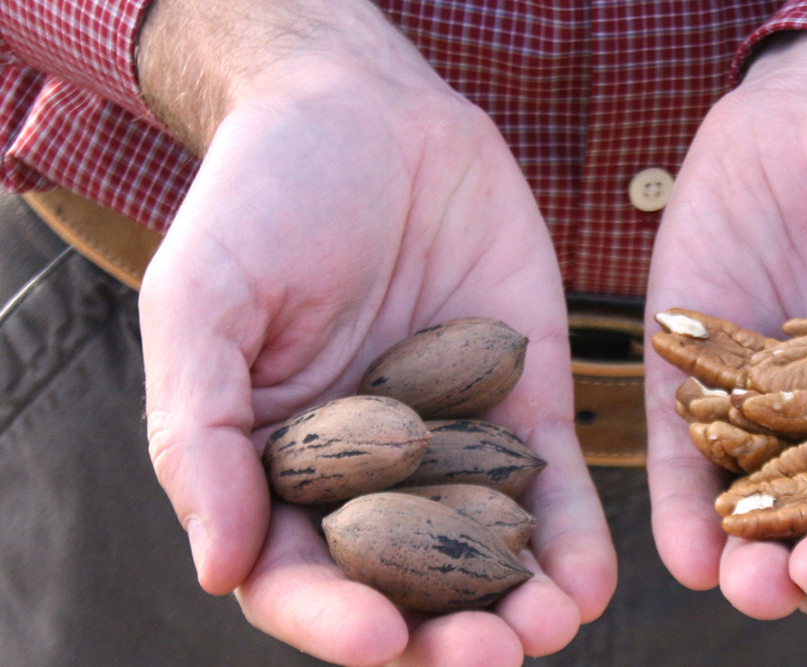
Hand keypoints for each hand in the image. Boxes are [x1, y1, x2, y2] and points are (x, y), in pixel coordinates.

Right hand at [136, 2, 614, 663]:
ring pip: (484, 550)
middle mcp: (368, 474)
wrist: (366, 113)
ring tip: (549, 624)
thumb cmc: (260, 200)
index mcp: (278, 467)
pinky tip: (590, 580)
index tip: (379, 641)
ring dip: (517, 601)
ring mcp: (452, 444)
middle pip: (403, 583)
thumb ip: (202, 432)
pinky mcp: (524, 406)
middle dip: (444, 631)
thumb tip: (219, 567)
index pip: (298, 576)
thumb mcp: (204, 304)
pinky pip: (552, 486)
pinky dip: (571, 537)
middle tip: (489, 655)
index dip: (332, 618)